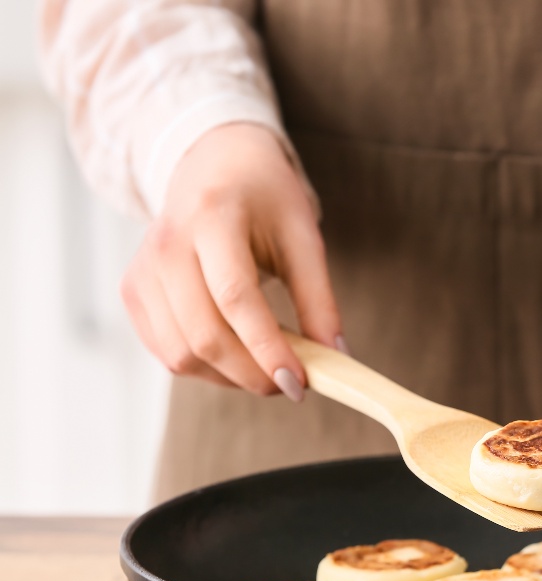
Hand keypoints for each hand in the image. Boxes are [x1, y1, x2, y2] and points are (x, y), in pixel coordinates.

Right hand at [120, 123, 341, 399]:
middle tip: (292, 383)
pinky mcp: (134, 292)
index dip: (266, 349)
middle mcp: (166, 245)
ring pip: (181, 354)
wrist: (213, 165)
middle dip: (252, 373)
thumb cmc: (265, 199)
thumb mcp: (303, 237)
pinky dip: (205, 369)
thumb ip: (319, 299)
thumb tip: (338, 359)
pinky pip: (167, 352)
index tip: (298, 383)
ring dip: (230, 377)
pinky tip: (236, 357)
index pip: (235, 298)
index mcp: (212, 219)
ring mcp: (142, 271)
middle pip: (204, 335)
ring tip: (267, 367)